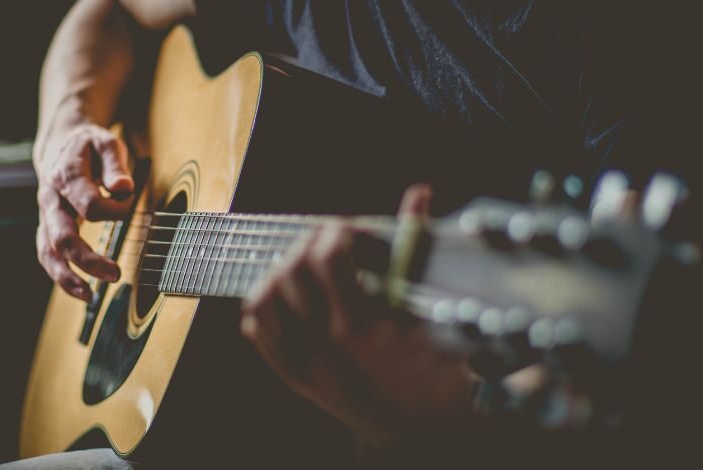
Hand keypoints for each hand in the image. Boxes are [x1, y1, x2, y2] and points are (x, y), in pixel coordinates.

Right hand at [34, 122, 133, 300]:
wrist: (61, 145)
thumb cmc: (89, 146)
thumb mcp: (107, 143)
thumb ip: (115, 165)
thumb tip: (123, 188)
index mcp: (66, 176)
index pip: (90, 205)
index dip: (115, 209)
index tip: (129, 201)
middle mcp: (51, 199)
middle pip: (63, 236)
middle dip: (87, 259)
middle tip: (115, 274)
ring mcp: (46, 216)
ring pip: (48, 252)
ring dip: (67, 277)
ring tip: (89, 296)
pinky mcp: (48, 227)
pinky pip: (48, 255)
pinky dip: (61, 276)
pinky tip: (82, 292)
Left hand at [241, 186, 477, 445]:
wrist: (424, 437)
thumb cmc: (442, 375)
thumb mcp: (441, 313)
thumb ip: (422, 247)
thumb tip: (418, 192)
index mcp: (365, 327)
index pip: (327, 257)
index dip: (336, 232)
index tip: (350, 230)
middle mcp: (327, 347)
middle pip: (289, 272)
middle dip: (307, 246)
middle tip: (328, 242)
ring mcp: (306, 365)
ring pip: (264, 301)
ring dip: (282, 273)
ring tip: (307, 266)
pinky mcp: (297, 378)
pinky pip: (259, 333)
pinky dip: (267, 308)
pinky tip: (289, 298)